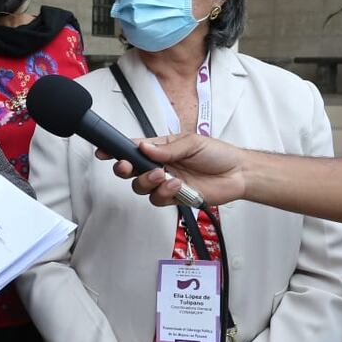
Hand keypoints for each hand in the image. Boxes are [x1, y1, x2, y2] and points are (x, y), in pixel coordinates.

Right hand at [95, 133, 246, 206]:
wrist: (237, 174)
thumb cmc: (217, 154)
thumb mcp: (192, 142)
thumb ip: (167, 148)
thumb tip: (145, 148)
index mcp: (160, 149)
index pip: (133, 149)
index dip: (116, 150)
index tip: (104, 152)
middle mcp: (159, 166)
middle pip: (130, 171)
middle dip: (125, 169)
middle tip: (128, 167)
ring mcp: (165, 183)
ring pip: (141, 188)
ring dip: (148, 182)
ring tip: (163, 175)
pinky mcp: (174, 198)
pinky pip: (158, 199)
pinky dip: (165, 193)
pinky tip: (178, 185)